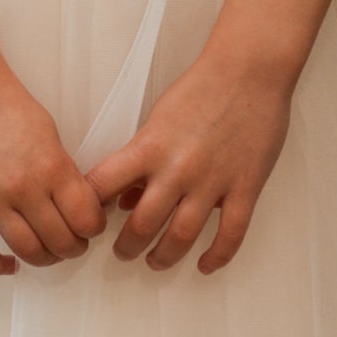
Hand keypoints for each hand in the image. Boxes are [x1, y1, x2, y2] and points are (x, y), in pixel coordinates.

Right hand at [0, 56, 106, 276]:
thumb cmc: (6, 103)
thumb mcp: (49, 131)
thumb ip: (61, 169)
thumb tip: (76, 202)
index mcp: (51, 165)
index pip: (85, 218)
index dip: (93, 228)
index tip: (91, 226)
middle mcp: (23, 187)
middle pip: (59, 241)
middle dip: (73, 248)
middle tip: (73, 243)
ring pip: (25, 250)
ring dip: (43, 259)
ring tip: (48, 253)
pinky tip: (9, 265)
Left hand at [83, 45, 292, 274]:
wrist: (250, 70)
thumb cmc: (201, 87)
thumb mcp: (159, 118)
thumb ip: (141, 159)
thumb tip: (124, 199)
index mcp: (150, 146)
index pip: (103, 186)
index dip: (88, 210)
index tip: (87, 223)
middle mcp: (177, 169)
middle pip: (142, 225)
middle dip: (127, 247)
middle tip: (123, 253)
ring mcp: (213, 181)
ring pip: (181, 237)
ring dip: (163, 257)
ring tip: (155, 262)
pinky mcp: (245, 187)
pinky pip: (230, 235)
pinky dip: (216, 257)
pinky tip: (204, 265)